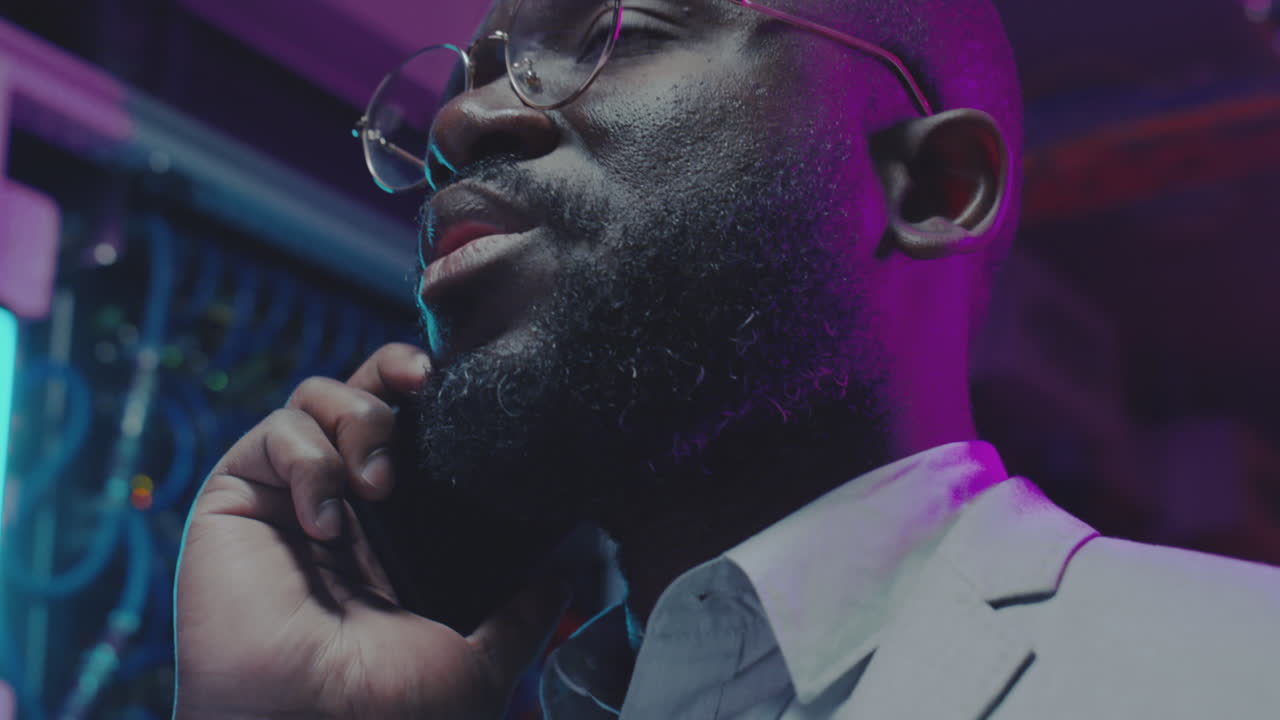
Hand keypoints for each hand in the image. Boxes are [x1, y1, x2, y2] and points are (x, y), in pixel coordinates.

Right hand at [173, 343, 569, 718]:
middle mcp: (342, 503)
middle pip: (364, 391)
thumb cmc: (393, 709)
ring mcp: (288, 497)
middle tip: (425, 384)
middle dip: (395, 371)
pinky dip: (308, 460)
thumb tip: (565, 570)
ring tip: (379, 485)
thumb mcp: (481, 656)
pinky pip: (274, 434)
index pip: (413, 432)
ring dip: (358, 419)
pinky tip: (327, 519)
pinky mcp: (237, 498)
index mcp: (394, 530)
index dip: (434, 397)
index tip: (467, 386)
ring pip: (317, 397)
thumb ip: (523, 609)